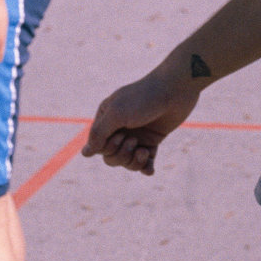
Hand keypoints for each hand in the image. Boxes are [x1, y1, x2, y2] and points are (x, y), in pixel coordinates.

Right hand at [82, 66, 198, 175]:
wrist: (175, 90)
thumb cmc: (143, 99)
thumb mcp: (117, 114)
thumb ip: (99, 134)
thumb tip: (85, 153)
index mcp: (106, 118)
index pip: (98, 146)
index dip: (108, 147)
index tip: (121, 135)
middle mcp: (119, 128)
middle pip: (111, 157)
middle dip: (121, 155)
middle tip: (134, 141)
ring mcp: (136, 135)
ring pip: (127, 161)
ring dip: (134, 162)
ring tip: (144, 152)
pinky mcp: (152, 140)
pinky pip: (145, 161)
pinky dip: (146, 167)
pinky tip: (150, 170)